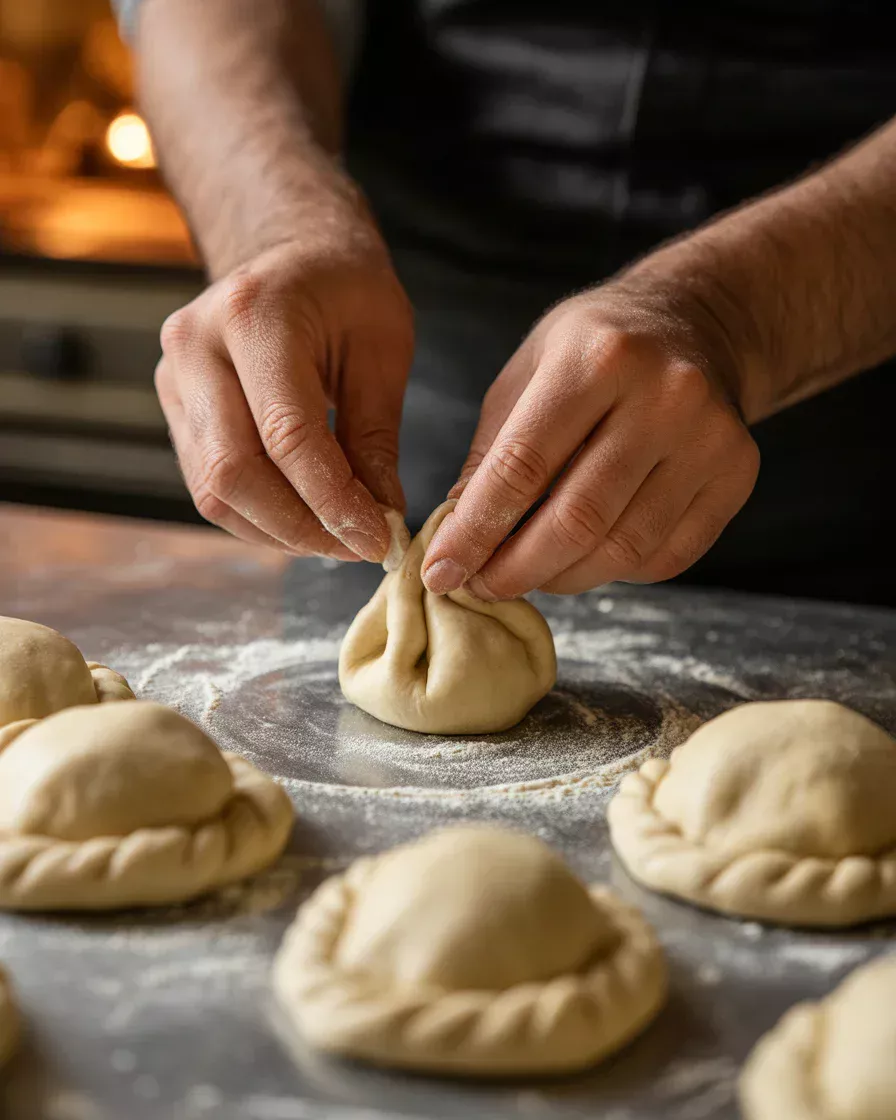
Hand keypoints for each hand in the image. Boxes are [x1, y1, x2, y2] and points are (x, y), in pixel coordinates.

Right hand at [155, 230, 413, 560]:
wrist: (289, 249)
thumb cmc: (345, 288)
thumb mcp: (384, 347)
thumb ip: (376, 436)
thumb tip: (381, 518)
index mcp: (254, 316)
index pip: (286, 436)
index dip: (332, 501)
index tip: (377, 540)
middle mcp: (196, 346)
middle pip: (233, 472)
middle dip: (301, 527)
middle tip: (357, 548)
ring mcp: (173, 378)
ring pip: (213, 489)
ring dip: (278, 530)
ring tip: (337, 538)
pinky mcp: (173, 406)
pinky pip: (208, 483)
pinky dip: (258, 515)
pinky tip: (304, 518)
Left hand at [421, 284, 758, 596]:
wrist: (696, 324)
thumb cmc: (594, 350)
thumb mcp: (527, 373)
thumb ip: (491, 455)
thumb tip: (457, 540)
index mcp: (596, 358)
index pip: (522, 467)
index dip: (475, 532)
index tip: (441, 572)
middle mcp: (664, 395)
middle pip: (576, 520)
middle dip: (515, 570)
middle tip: (481, 586)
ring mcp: (710, 437)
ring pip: (622, 549)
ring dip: (562, 578)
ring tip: (529, 574)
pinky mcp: (737, 474)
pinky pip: (665, 557)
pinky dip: (614, 572)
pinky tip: (587, 557)